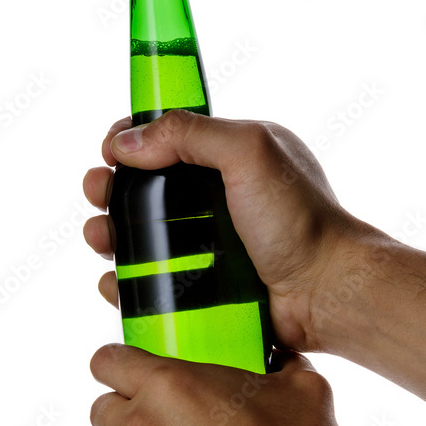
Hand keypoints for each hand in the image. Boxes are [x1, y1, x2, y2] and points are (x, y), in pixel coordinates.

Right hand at [82, 111, 357, 351]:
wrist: (327, 292)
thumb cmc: (302, 221)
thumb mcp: (249, 152)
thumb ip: (189, 134)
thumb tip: (127, 143)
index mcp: (231, 156)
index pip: (167, 138)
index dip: (131, 142)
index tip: (109, 154)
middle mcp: (218, 197)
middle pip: (144, 187)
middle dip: (110, 189)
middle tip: (97, 195)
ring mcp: (210, 244)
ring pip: (142, 236)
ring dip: (109, 234)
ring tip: (100, 240)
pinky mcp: (205, 286)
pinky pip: (154, 281)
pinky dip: (127, 281)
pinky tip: (114, 282)